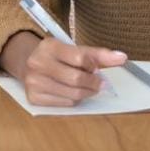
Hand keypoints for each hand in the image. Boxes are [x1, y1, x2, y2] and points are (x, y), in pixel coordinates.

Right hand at [0, 30, 126, 106]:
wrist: (26, 62)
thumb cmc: (57, 56)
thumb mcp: (74, 49)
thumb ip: (98, 54)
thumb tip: (122, 58)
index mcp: (49, 46)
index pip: (81, 58)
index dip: (94, 66)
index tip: (96, 68)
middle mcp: (38, 63)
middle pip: (76, 79)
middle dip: (93, 83)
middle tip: (99, 83)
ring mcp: (33, 82)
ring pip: (72, 95)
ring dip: (86, 93)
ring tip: (89, 88)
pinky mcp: (33, 98)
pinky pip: (64, 104)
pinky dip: (74, 100)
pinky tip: (73, 92)